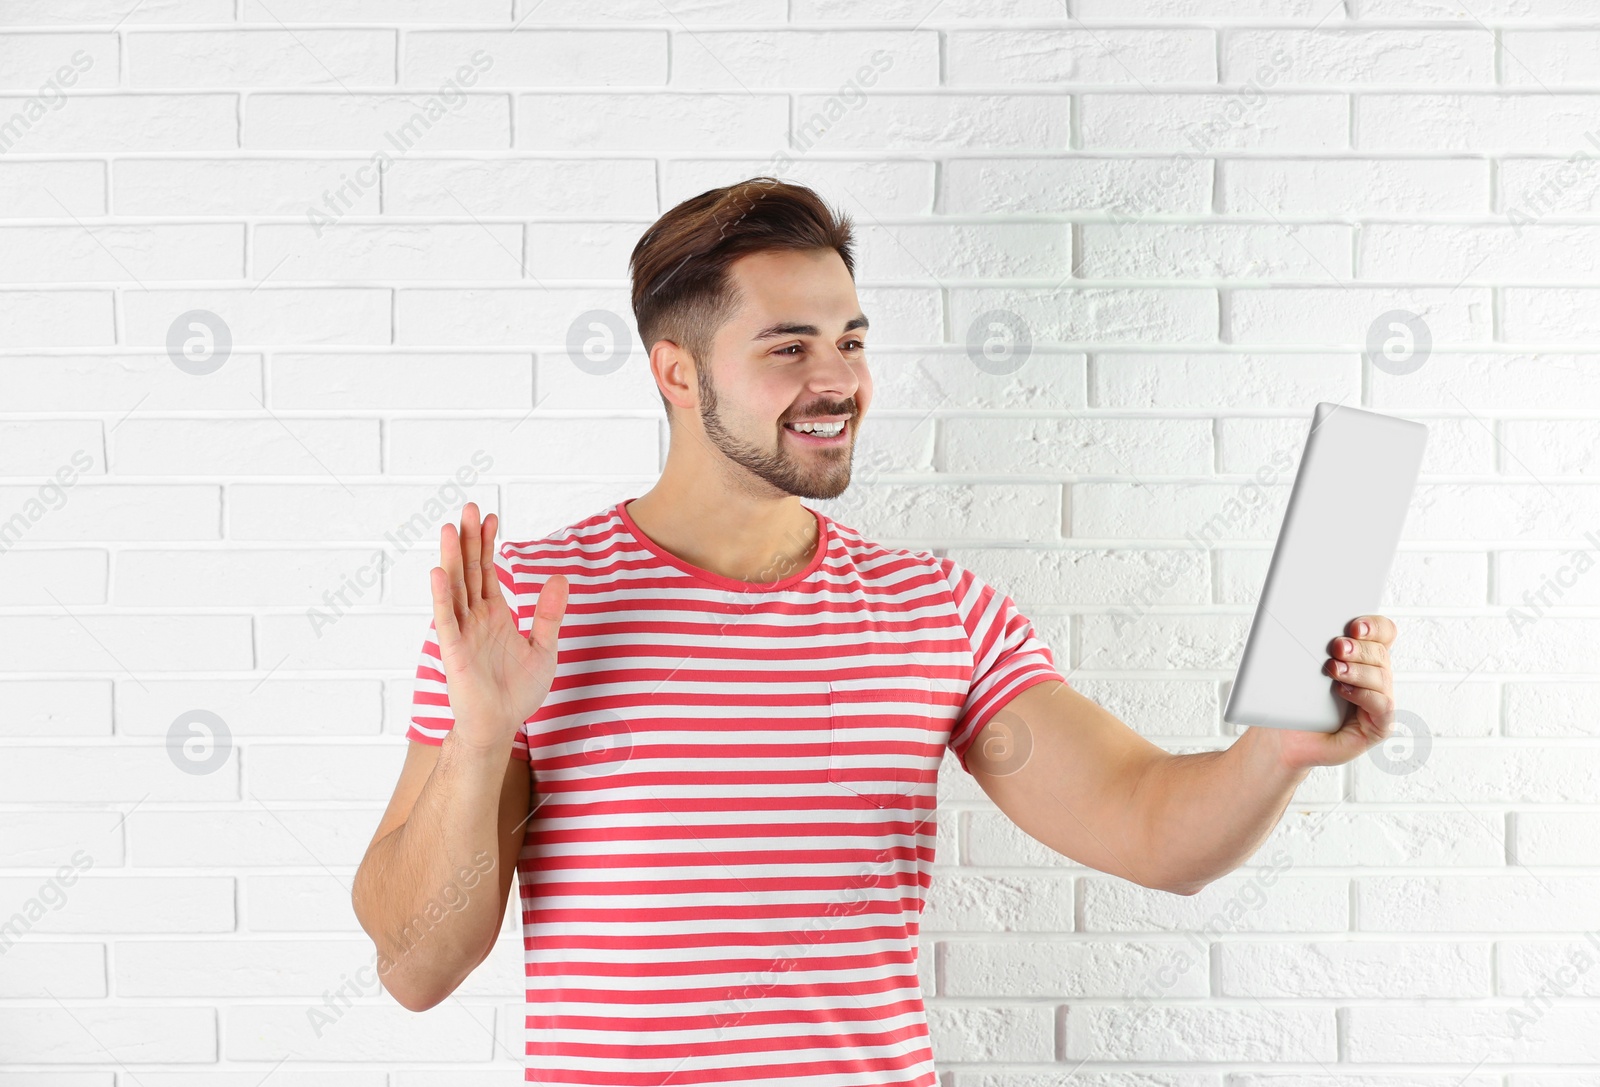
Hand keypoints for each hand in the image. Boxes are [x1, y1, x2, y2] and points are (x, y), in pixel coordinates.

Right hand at [429, 502, 566, 755]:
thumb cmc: (518, 691)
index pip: (488, 571)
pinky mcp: (454, 652)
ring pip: (455, 589)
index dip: (488, 544)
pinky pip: (446, 621)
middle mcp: (475, 619)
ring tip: (450, 528)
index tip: (491, 517)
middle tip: (469, 507)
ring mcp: (462, 633)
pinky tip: (438, 574)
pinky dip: (442, 598)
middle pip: (469, 571)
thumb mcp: (544, 648)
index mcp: (495, 615)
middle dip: (469, 540)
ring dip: (452, 559)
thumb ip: (549, 614)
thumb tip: (560, 577)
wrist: (501, 725)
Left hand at [1266, 614, 1398, 771]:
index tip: (1354, 626)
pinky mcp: (1378, 726)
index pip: (1384, 633)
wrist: (1282, 737)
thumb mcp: (1297, 665)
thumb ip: (1310, 642)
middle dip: (1359, 648)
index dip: (1374, 626)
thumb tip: (1302, 619)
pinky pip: (1382, 705)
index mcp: (1362, 657)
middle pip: (1380, 653)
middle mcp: (1374, 678)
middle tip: (1337, 647)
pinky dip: (1364, 694)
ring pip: (1381, 676)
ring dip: (1358, 670)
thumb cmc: (1290, 701)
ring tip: (1333, 669)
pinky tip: (1342, 690)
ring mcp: (1378, 702)